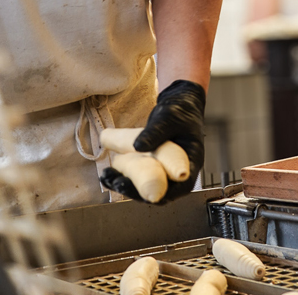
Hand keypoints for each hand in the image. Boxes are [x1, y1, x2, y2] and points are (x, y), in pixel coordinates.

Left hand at [100, 79, 205, 203]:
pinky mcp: (151, 167)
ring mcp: (164, 171)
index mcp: (189, 164)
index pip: (180, 187)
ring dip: (126, 185)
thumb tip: (137, 147)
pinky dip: (124, 176)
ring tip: (107, 177)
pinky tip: (109, 173)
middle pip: (159, 191)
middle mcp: (177, 173)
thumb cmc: (181, 111)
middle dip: (136, 191)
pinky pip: (138, 177)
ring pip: (145, 187)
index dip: (163, 193)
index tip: (144, 192)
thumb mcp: (169, 118)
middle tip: (117, 183)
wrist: (178, 104)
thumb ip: (156, 132)